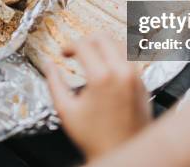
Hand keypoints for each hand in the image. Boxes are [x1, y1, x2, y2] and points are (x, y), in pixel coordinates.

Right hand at [45, 34, 150, 160]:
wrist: (123, 151)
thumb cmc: (95, 137)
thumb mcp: (66, 110)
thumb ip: (54, 82)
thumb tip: (47, 64)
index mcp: (102, 77)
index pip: (84, 45)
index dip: (69, 45)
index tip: (63, 53)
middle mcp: (122, 72)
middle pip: (104, 37)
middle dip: (86, 40)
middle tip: (76, 50)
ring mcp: (135, 76)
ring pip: (119, 44)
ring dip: (103, 46)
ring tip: (90, 57)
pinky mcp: (143, 83)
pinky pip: (129, 59)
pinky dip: (116, 56)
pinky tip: (106, 67)